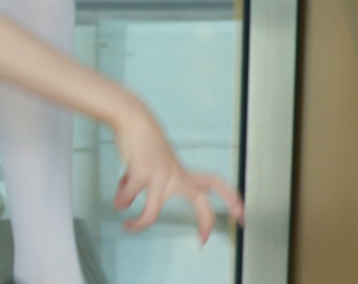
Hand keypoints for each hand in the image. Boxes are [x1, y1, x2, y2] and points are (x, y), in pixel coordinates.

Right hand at [114, 102, 245, 243]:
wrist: (132, 117)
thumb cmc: (142, 137)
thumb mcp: (154, 162)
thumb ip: (147, 182)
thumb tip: (127, 198)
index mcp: (180, 171)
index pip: (214, 183)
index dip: (229, 198)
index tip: (240, 213)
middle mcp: (174, 175)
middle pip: (199, 200)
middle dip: (206, 221)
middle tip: (205, 239)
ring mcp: (159, 176)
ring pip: (151, 213)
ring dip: (139, 224)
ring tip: (130, 226)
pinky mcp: (142, 174)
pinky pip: (127, 198)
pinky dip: (120, 200)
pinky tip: (118, 200)